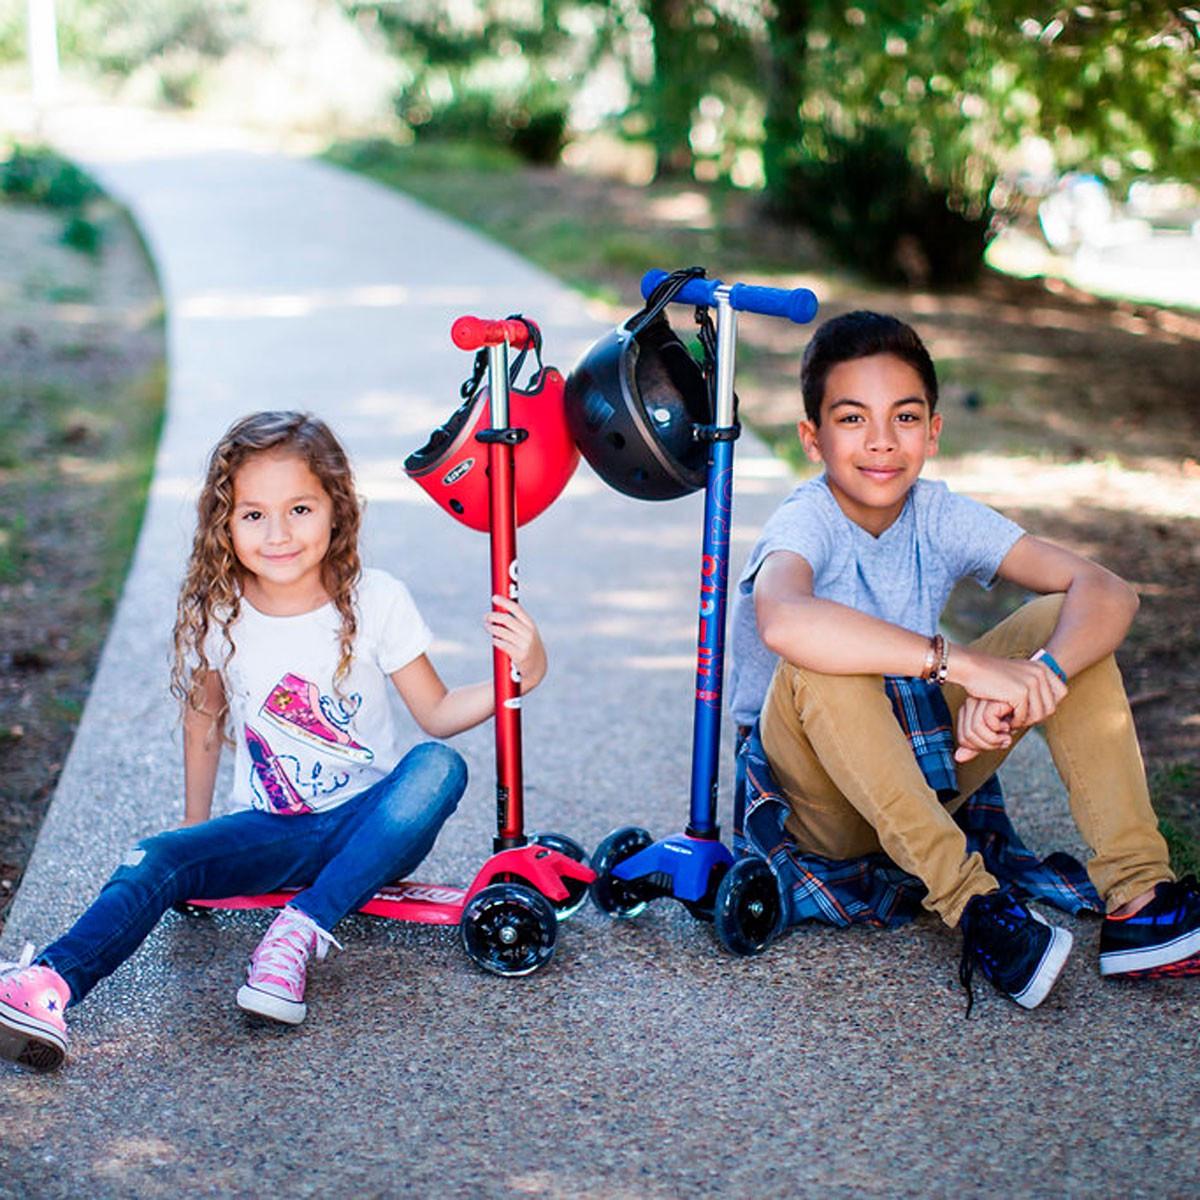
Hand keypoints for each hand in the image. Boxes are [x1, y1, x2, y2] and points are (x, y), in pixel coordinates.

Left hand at [485, 595, 546, 691]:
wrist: (536, 667)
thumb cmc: (527, 645)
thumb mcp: (526, 632)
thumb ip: (515, 621)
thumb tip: (498, 608)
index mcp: (530, 624)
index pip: (517, 609)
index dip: (505, 602)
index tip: (494, 598)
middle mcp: (528, 633)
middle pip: (507, 620)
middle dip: (494, 616)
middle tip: (486, 616)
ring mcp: (524, 645)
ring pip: (502, 632)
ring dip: (492, 628)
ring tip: (487, 626)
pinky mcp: (519, 656)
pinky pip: (502, 644)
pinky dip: (496, 640)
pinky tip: (494, 639)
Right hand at [950, 645, 1066, 729]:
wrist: (972, 667)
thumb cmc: (991, 674)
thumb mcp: (1019, 674)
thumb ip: (1034, 685)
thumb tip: (1050, 705)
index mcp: (1042, 667)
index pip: (1061, 693)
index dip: (1047, 705)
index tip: (1031, 708)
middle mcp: (1040, 673)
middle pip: (1051, 707)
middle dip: (1035, 716)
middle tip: (1019, 717)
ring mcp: (1032, 682)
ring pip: (1039, 714)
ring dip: (1025, 720)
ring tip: (1012, 718)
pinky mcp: (1021, 692)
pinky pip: (1024, 716)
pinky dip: (1015, 721)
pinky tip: (1005, 716)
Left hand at [954, 696, 1014, 763]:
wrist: (1033, 700)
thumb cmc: (1014, 716)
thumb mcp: (995, 733)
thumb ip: (978, 745)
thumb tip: (958, 757)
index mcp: (967, 711)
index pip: (963, 739)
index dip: (980, 747)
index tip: (996, 740)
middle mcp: (970, 704)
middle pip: (967, 737)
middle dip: (988, 745)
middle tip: (1003, 738)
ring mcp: (980, 700)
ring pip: (975, 730)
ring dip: (995, 738)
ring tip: (1007, 732)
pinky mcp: (992, 698)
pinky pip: (987, 720)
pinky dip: (1001, 727)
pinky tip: (1011, 722)